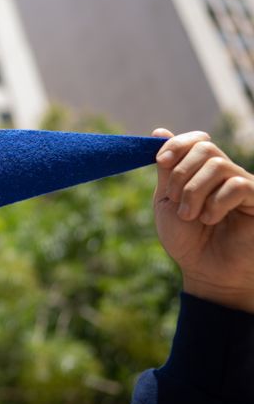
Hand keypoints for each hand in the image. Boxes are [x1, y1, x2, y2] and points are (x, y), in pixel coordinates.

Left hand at [153, 128, 253, 313]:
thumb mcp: (167, 201)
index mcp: (202, 172)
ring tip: (191, 216)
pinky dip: (217, 201)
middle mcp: (226, 175)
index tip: (161, 161)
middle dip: (182, 173)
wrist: (206, 272)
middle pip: (205, 147)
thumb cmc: (186, 241)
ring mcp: (244, 187)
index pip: (197, 140)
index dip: (178, 144)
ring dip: (195, 190)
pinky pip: (239, 185)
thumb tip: (159, 130)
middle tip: (176, 201)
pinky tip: (210, 219)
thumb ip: (167, 169)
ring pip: (218, 165)